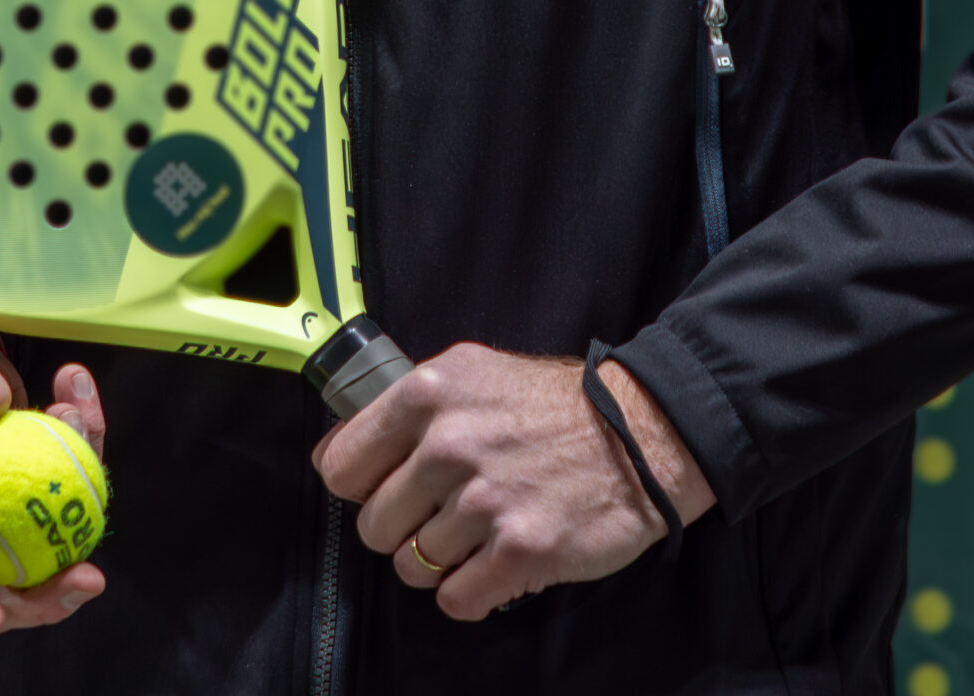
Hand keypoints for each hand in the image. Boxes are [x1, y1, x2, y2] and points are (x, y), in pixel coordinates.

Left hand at [311, 343, 712, 621]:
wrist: (640, 434)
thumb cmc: (548, 404)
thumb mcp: (470, 373)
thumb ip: (406, 410)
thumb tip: (333, 455)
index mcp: (427, 394)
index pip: (340, 466)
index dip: (361, 485)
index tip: (388, 487)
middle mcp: (448, 444)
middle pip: (373, 526)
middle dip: (403, 528)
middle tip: (444, 513)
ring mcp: (484, 501)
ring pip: (411, 567)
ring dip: (440, 561)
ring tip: (478, 534)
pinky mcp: (519, 552)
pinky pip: (454, 600)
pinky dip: (471, 591)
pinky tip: (495, 562)